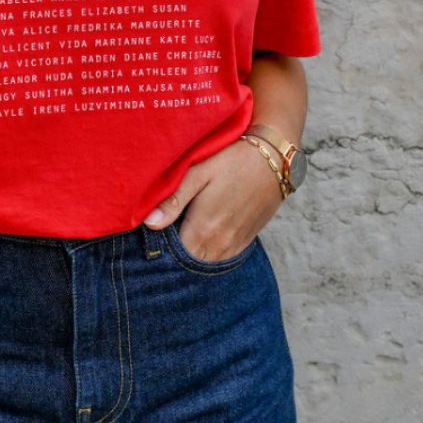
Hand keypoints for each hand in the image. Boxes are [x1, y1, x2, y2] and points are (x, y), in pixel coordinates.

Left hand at [143, 139, 284, 261]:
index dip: (161, 246)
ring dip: (193, 252)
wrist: (273, 160)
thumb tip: (149, 222)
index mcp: (203, 229)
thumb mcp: (198, 172)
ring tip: (183, 229)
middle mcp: (220, 245)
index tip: (154, 231)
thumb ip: (173, 199)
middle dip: (175, 252)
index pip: (174, 256)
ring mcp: (235, 246)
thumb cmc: (232, 161)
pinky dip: (209, 250)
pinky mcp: (246, 241)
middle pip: (189, 262)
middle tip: (166, 229)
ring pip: (206, 262)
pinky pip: (222, 257)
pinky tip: (203, 231)